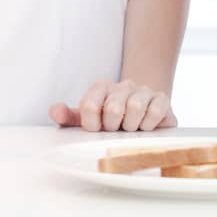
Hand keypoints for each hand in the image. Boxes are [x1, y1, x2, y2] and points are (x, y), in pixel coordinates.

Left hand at [48, 79, 175, 131]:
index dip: (92, 125)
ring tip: (130, 129)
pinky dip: (148, 125)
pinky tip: (145, 127)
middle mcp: (122, 85)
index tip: (98, 130)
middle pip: (112, 108)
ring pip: (134, 107)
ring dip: (131, 127)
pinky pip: (155, 111)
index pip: (89, 105)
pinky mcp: (161, 98)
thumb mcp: (88, 118)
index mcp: (101, 87)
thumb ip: (69, 116)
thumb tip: (54, 110)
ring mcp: (143, 90)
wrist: (143, 111)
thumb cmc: (110, 118)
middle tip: (116, 130)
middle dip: (112, 127)